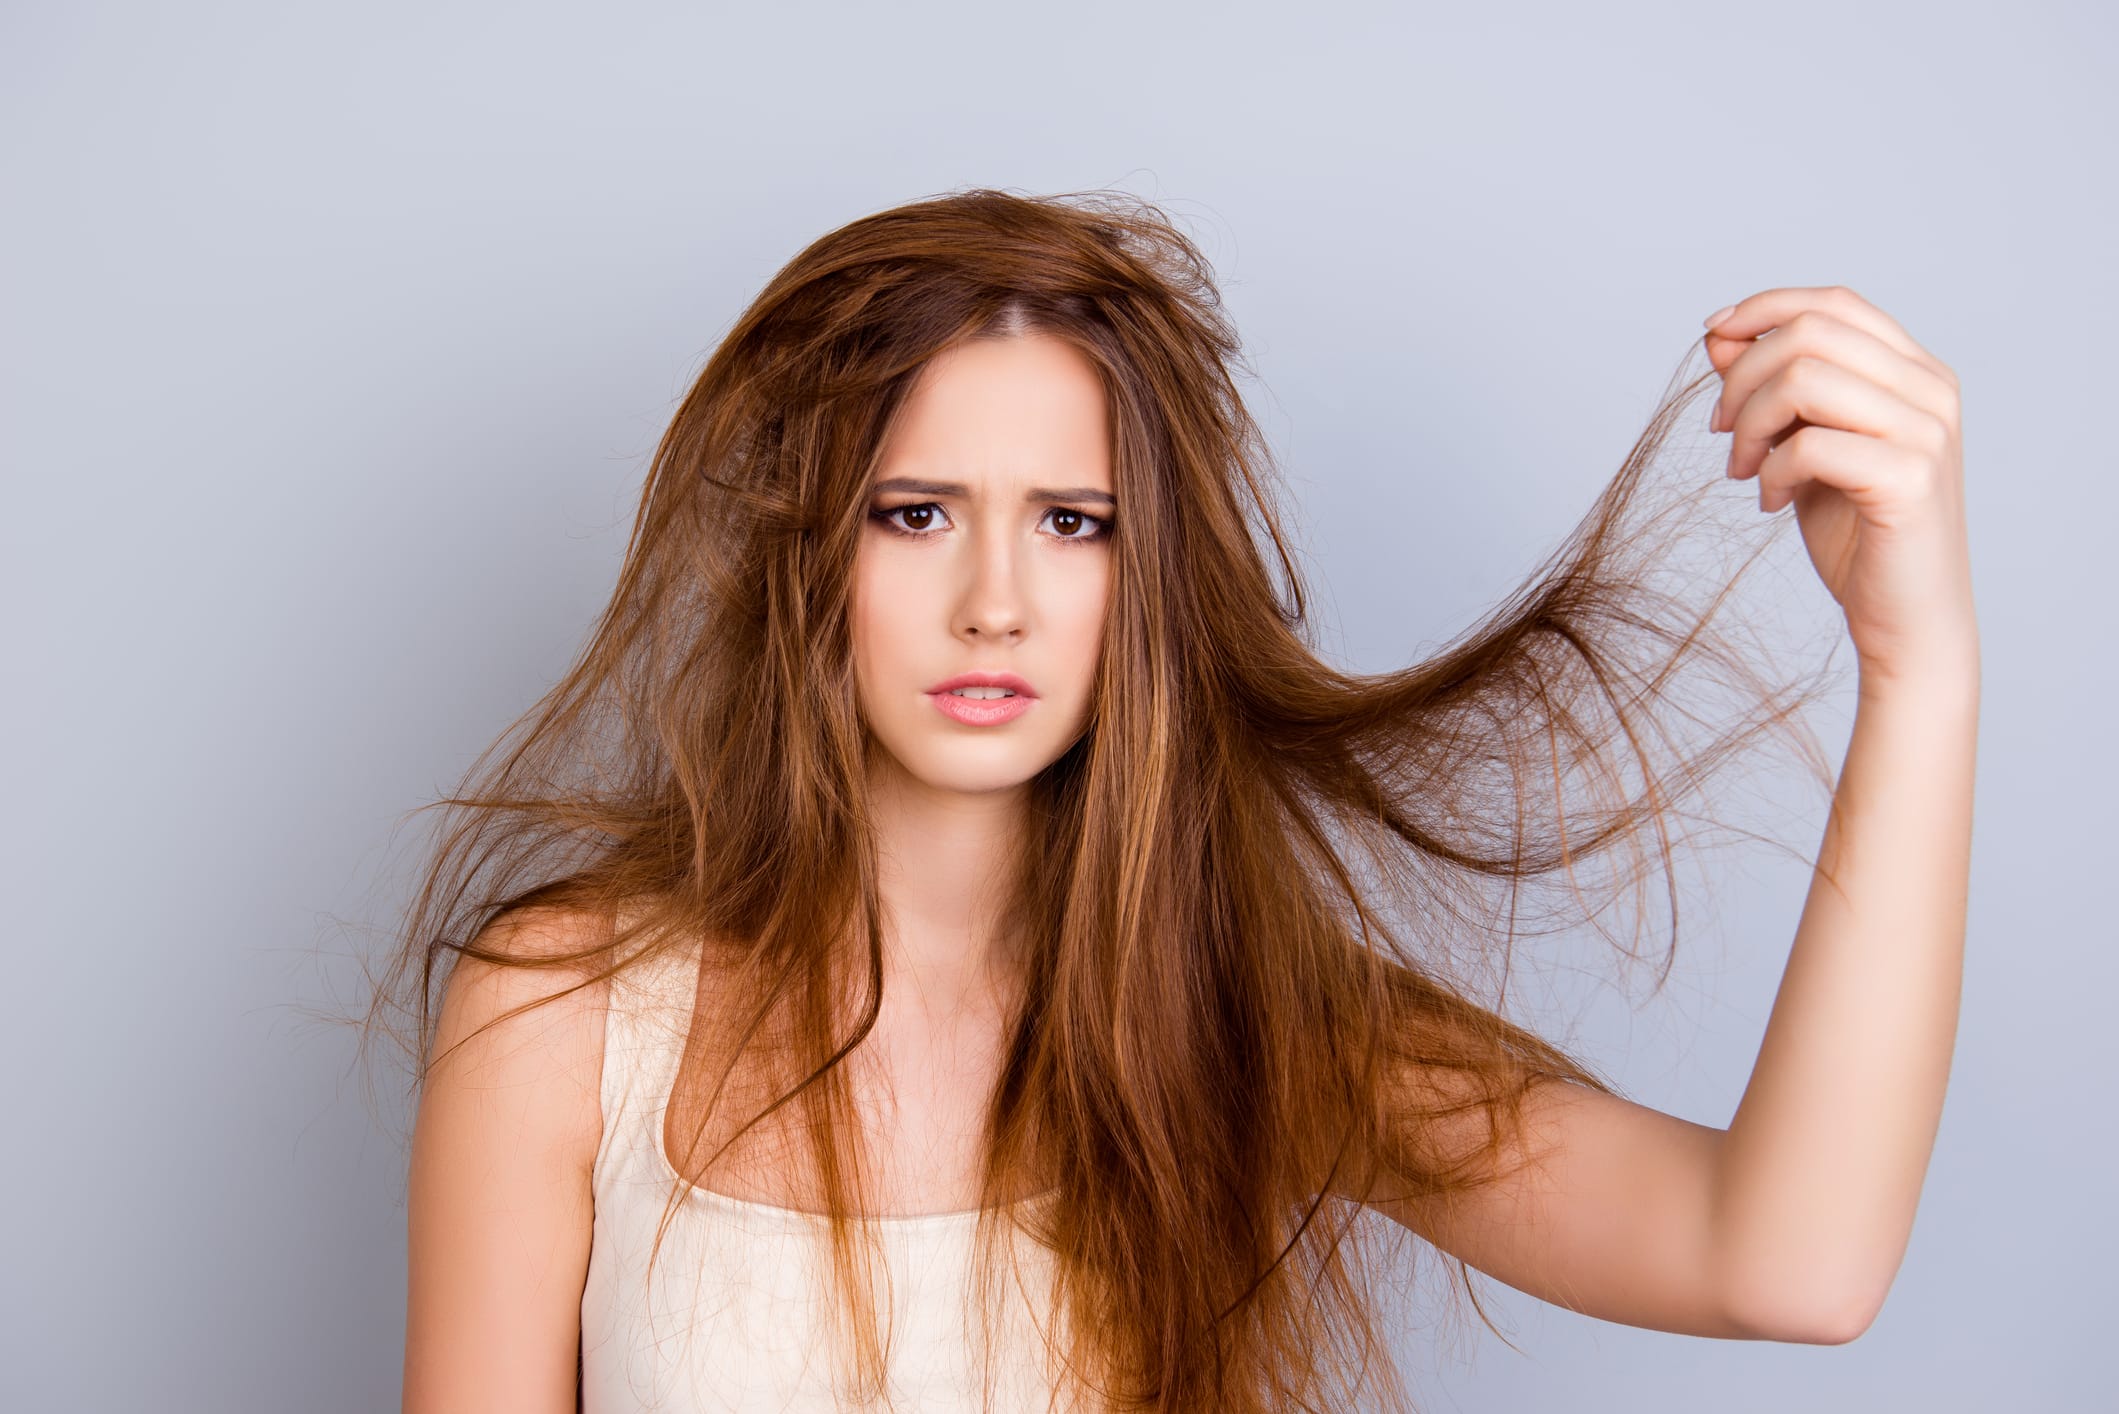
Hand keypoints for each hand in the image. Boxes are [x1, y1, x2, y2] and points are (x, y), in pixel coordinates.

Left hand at [1703, 286, 1975, 686]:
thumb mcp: (1803, 446)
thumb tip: (1718, 336)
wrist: (1906, 619)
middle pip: (1810, 333)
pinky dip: (1771, 471)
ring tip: (1741, 469)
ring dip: (1749, 423)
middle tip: (1721, 430)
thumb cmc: (1856, 533)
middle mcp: (1930, 390)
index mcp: (1915, 372)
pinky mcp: (1910, 479)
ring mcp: (1927, 432)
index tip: (1712, 337)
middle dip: (1743, 376)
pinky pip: (1810, 444)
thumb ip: (1773, 390)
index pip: (1834, 303)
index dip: (1764, 309)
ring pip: (1804, 378)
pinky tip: (1769, 503)